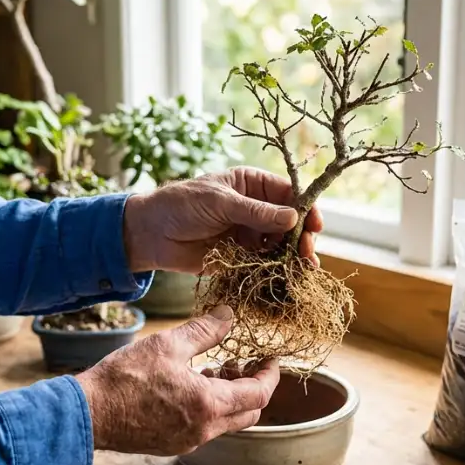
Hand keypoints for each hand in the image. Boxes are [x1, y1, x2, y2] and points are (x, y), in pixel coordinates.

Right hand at [75, 305, 278, 455]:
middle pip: (249, 413)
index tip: (271, 358)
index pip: (260, 394)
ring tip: (213, 369)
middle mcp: (204, 429)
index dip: (270, 374)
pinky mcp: (171, 445)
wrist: (88, 413)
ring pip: (226, 422)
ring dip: (229, 397)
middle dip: (253, 387)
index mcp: (209, 404)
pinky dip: (209, 407)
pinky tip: (190, 386)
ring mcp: (188, 441)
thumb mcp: (168, 344)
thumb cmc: (125, 378)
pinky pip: (204, 428)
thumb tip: (229, 316)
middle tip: (241, 363)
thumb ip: (204, 330)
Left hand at [121, 166, 323, 273]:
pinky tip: (288, 279)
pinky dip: (277, 271)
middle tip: (306, 250)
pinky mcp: (240, 257)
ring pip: (281, 244)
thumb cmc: (180, 205)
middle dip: (302, 236)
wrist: (149, 234)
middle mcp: (255, 209)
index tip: (315, 224)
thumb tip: (293, 217)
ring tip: (304, 269)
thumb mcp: (219, 202)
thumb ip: (255, 212)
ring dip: (294, 256)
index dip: (305, 207)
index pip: (288, 193)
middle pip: (290, 222)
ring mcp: (249, 234)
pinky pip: (265, 263)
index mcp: (251, 185)